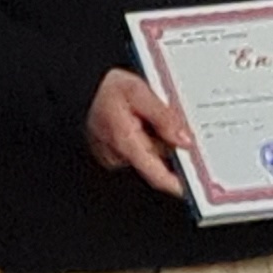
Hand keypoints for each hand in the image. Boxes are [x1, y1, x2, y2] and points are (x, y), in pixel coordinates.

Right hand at [85, 69, 194, 198]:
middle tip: (165, 119)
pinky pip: (135, 149)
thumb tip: (184, 139)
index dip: (176, 184)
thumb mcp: (139, 92)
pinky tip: (137, 119)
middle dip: (168, 144)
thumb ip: (164, 117)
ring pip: (147, 154)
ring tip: (145, 112)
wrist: (79, 85)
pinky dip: (142, 136)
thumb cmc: (103, 87)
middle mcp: (117, 153)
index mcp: (125, 141)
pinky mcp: (110, 151)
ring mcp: (112, 154)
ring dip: (155, 137)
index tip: (193, 186)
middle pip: (156, 160)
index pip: (156, 174)